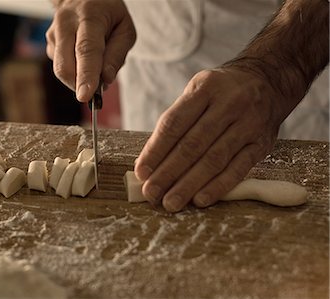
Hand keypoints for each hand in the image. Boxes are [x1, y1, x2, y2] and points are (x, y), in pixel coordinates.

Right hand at [46, 0, 135, 101]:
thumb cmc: (108, 15)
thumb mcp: (125, 29)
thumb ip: (117, 55)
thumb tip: (106, 80)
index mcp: (89, 16)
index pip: (86, 50)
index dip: (86, 75)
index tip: (85, 96)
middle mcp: (66, 23)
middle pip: (65, 65)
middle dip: (79, 85)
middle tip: (96, 93)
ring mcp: (53, 33)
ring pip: (61, 70)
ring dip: (79, 79)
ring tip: (95, 66)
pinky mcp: (48, 43)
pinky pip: (61, 66)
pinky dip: (75, 71)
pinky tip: (83, 57)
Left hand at [134, 67, 287, 212]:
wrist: (268, 80)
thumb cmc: (221, 92)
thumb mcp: (198, 91)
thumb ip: (177, 121)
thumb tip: (150, 159)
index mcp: (205, 88)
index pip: (174, 123)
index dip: (155, 150)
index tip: (141, 172)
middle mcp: (228, 104)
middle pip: (192, 144)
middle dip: (168, 172)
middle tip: (151, 193)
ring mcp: (248, 124)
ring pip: (214, 159)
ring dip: (189, 184)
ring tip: (171, 202)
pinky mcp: (262, 143)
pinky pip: (238, 168)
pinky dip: (218, 186)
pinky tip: (200, 199)